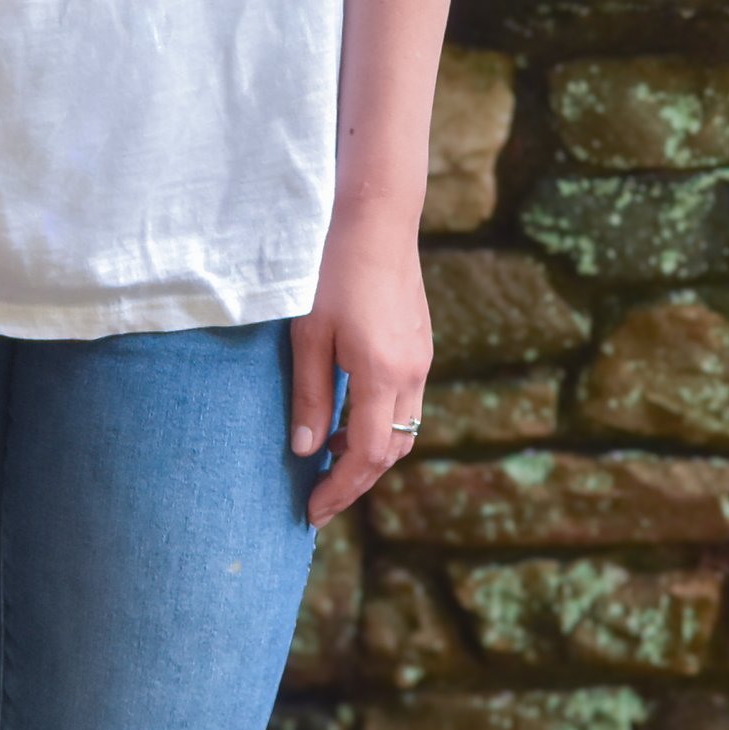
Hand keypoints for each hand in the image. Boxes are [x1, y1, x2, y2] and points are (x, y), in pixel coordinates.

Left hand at [289, 215, 431, 525]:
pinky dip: (379, 426)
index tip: (312, 512)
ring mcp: (422, 360)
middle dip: (355, 482)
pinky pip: (406, 405)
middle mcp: (413, 374)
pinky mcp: (420, 346)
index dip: (341, 490)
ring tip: (326, 462)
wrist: (376, 218)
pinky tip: (347, 420)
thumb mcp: (308, 334)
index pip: (368, 456)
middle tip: (317, 500)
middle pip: (391, 452)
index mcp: (384, 374)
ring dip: (368, 454)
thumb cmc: (331, 270)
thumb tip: (307, 451)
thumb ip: (311, 395)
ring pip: (403, 431)